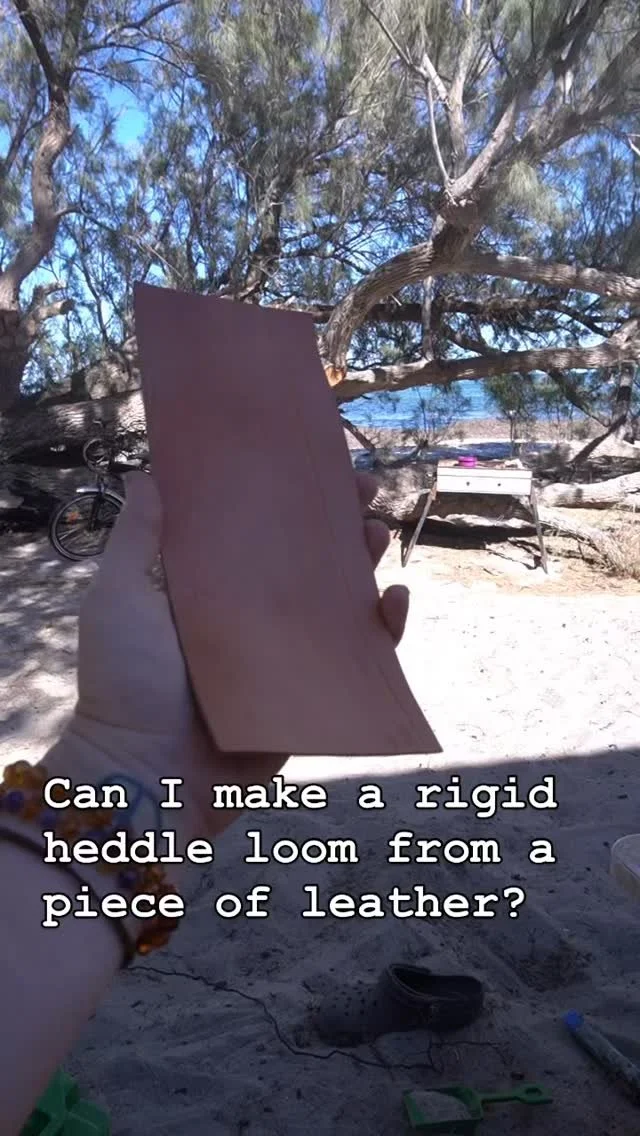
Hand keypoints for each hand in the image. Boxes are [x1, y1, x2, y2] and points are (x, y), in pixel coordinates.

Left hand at [62, 472, 408, 840]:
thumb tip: (151, 473)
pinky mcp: (309, 696)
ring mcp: (281, 657)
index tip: (312, 464)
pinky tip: (394, 603)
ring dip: (364, 566)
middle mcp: (247, 617)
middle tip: (362, 496)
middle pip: (303, 561)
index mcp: (207, 589)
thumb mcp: (120, 597)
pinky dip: (384, 633)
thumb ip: (138, 538)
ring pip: (337, 604)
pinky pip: (356, 660)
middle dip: (336, 524)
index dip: (284, 496)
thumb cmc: (127, 682)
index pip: (254, 530)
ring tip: (377, 537)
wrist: (147, 777)